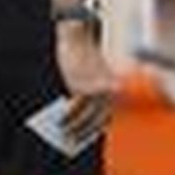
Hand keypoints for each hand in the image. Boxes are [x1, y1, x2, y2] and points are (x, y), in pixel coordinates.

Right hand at [53, 28, 119, 150]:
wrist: (79, 34)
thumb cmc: (82, 57)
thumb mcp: (86, 77)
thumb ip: (85, 95)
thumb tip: (76, 120)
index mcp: (115, 87)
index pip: (108, 114)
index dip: (97, 127)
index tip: (90, 137)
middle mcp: (110, 91)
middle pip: (98, 119)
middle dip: (85, 131)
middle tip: (73, 140)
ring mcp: (98, 90)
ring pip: (86, 117)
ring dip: (74, 128)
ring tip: (64, 134)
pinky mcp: (84, 88)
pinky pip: (75, 109)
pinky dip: (67, 118)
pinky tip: (59, 122)